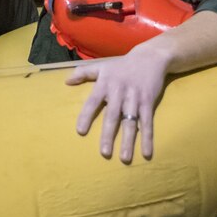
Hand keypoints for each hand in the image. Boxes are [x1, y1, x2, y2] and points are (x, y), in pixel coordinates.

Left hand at [66, 47, 168, 162]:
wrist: (150, 58)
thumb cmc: (122, 65)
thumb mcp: (102, 66)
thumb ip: (83, 73)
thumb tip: (66, 81)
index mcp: (105, 84)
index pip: (92, 102)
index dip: (86, 116)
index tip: (80, 131)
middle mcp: (119, 93)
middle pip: (112, 116)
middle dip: (108, 135)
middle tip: (104, 153)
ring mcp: (134, 98)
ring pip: (130, 122)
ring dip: (128, 141)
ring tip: (124, 158)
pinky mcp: (148, 102)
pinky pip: (147, 122)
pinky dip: (147, 138)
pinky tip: (146, 153)